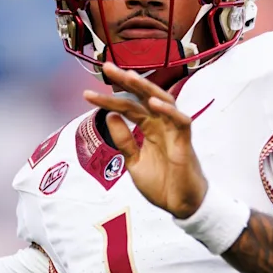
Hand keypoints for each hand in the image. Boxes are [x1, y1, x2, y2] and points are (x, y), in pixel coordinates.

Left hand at [84, 63, 207, 218]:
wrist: (180, 205)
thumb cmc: (162, 183)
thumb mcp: (134, 162)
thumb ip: (124, 140)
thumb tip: (110, 116)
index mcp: (149, 127)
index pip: (127, 107)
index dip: (108, 100)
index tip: (87, 94)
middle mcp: (161, 123)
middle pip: (144, 96)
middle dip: (126, 81)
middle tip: (107, 67)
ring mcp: (174, 130)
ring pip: (163, 101)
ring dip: (147, 88)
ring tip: (129, 77)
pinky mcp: (185, 142)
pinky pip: (180, 120)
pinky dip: (169, 111)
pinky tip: (154, 103)